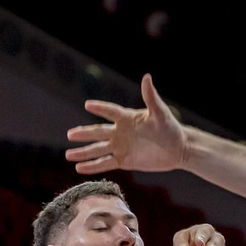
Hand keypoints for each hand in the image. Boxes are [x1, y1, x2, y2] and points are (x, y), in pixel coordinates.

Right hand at [66, 74, 187, 174]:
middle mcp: (120, 131)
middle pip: (98, 133)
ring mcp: (121, 147)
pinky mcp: (124, 161)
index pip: (110, 111)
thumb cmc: (171, 128)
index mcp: (127, 118)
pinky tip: (80, 168)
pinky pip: (105, 163)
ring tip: (68, 155)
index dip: (100, 108)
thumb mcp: (161, 112)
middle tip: (69, 135)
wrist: (178, 148)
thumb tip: (147, 77)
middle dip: (84, 134)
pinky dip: (93, 166)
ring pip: (98, 150)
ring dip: (83, 153)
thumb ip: (151, 97)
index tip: (88, 105)